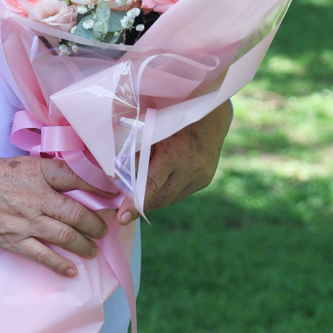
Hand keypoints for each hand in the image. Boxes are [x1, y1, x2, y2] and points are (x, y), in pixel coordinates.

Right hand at [0, 155, 108, 278]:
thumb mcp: (22, 163)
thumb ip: (46, 172)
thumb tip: (73, 181)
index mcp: (40, 171)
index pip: (79, 178)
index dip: (100, 188)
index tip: (114, 196)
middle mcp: (37, 196)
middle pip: (77, 212)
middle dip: (96, 224)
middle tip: (104, 229)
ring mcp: (26, 220)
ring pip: (66, 236)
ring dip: (84, 245)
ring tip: (93, 249)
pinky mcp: (14, 240)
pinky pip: (43, 256)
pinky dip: (60, 264)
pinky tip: (72, 270)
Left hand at [118, 99, 232, 224]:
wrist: (211, 115)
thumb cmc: (174, 117)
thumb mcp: (153, 130)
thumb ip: (139, 154)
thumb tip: (122, 176)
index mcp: (173, 153)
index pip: (150, 185)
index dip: (134, 203)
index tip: (123, 218)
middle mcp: (189, 169)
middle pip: (160, 197)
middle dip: (143, 205)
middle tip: (127, 211)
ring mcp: (200, 176)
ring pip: (171, 199)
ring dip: (156, 198)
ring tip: (143, 194)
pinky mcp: (205, 180)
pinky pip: (182, 193)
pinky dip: (170, 191)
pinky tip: (163, 183)